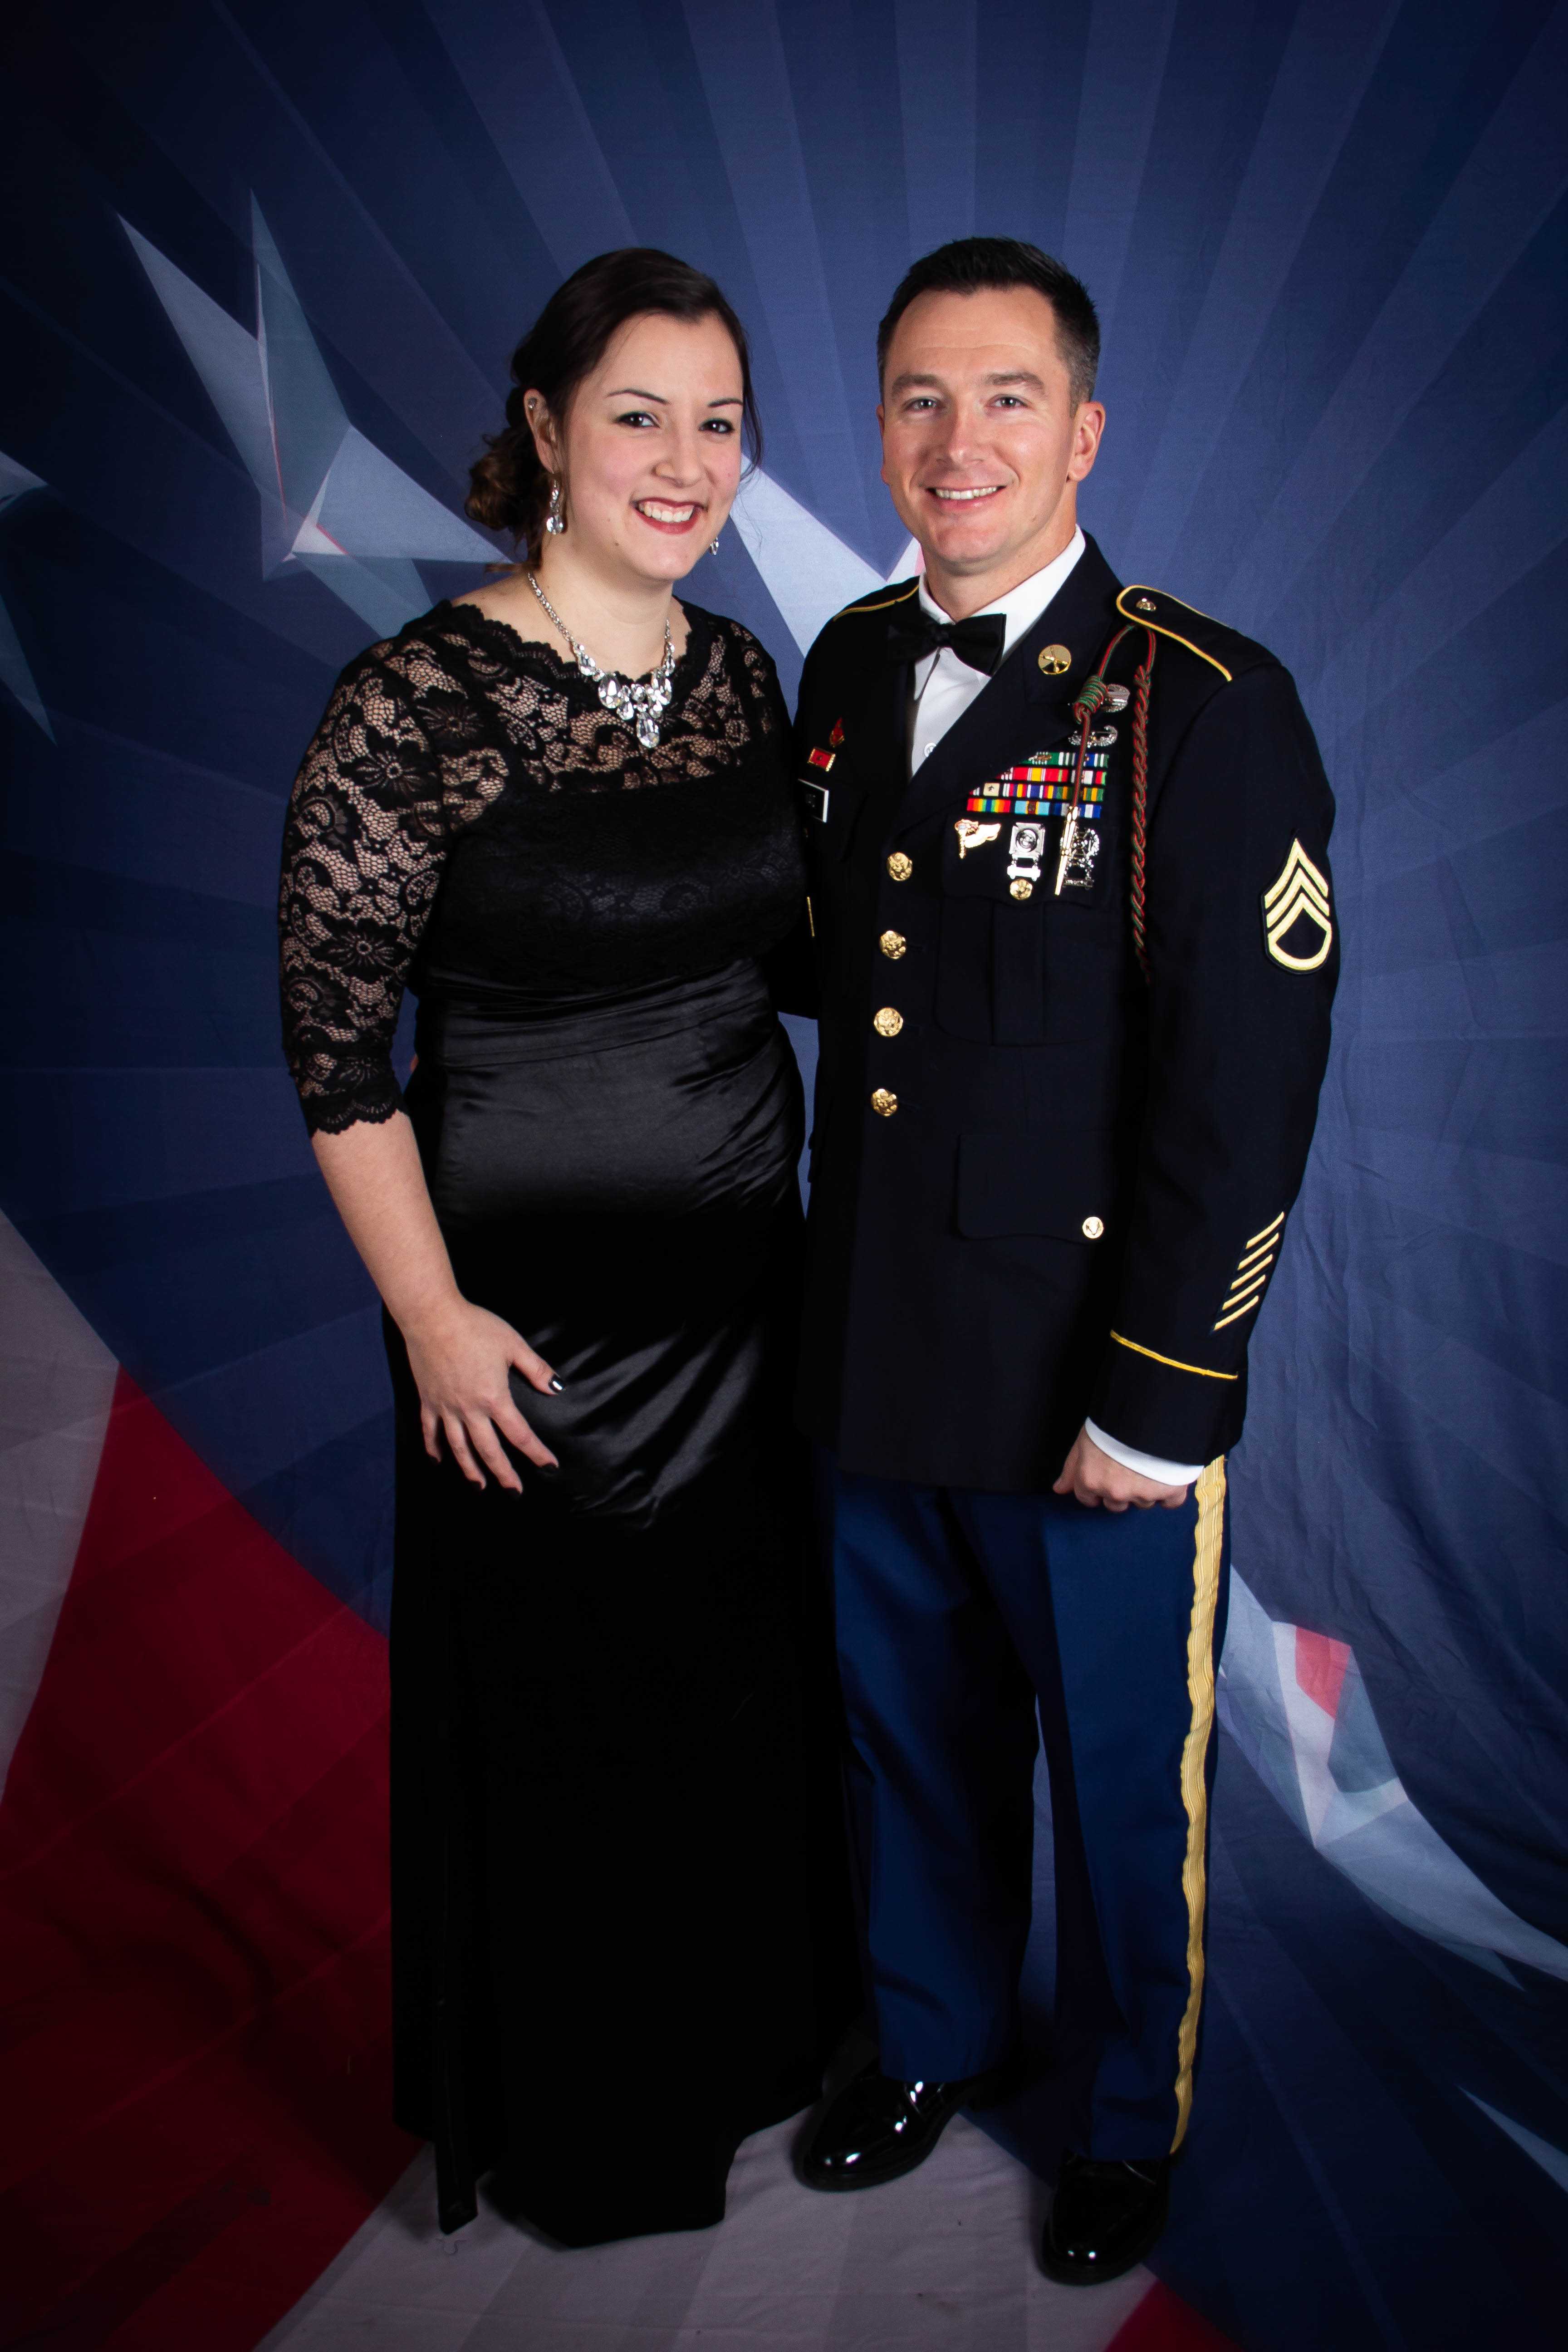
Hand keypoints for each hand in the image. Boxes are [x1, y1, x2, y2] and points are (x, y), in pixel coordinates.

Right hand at [402, 1298, 559, 1492]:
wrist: (432, 1316)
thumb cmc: (475, 1327)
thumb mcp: (513, 1344)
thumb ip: (535, 1368)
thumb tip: (555, 1388)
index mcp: (494, 1397)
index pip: (520, 1434)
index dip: (536, 1452)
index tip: (549, 1466)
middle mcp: (469, 1409)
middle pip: (488, 1450)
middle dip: (503, 1474)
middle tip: (515, 1491)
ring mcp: (446, 1407)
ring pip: (458, 1447)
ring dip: (470, 1469)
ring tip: (479, 1486)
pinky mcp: (428, 1400)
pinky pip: (429, 1431)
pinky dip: (433, 1448)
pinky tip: (438, 1461)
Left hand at [1052, 1425, 1188, 1511]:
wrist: (1150, 1411)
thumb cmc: (1112, 1422)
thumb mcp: (1084, 1440)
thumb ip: (1071, 1469)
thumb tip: (1059, 1489)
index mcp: (1091, 1481)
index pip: (1088, 1498)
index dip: (1096, 1488)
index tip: (1105, 1475)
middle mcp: (1115, 1492)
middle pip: (1115, 1504)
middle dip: (1120, 1490)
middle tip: (1129, 1467)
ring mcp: (1143, 1494)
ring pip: (1142, 1502)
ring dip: (1145, 1489)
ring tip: (1149, 1464)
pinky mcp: (1170, 1492)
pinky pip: (1170, 1502)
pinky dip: (1170, 1493)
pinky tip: (1168, 1476)